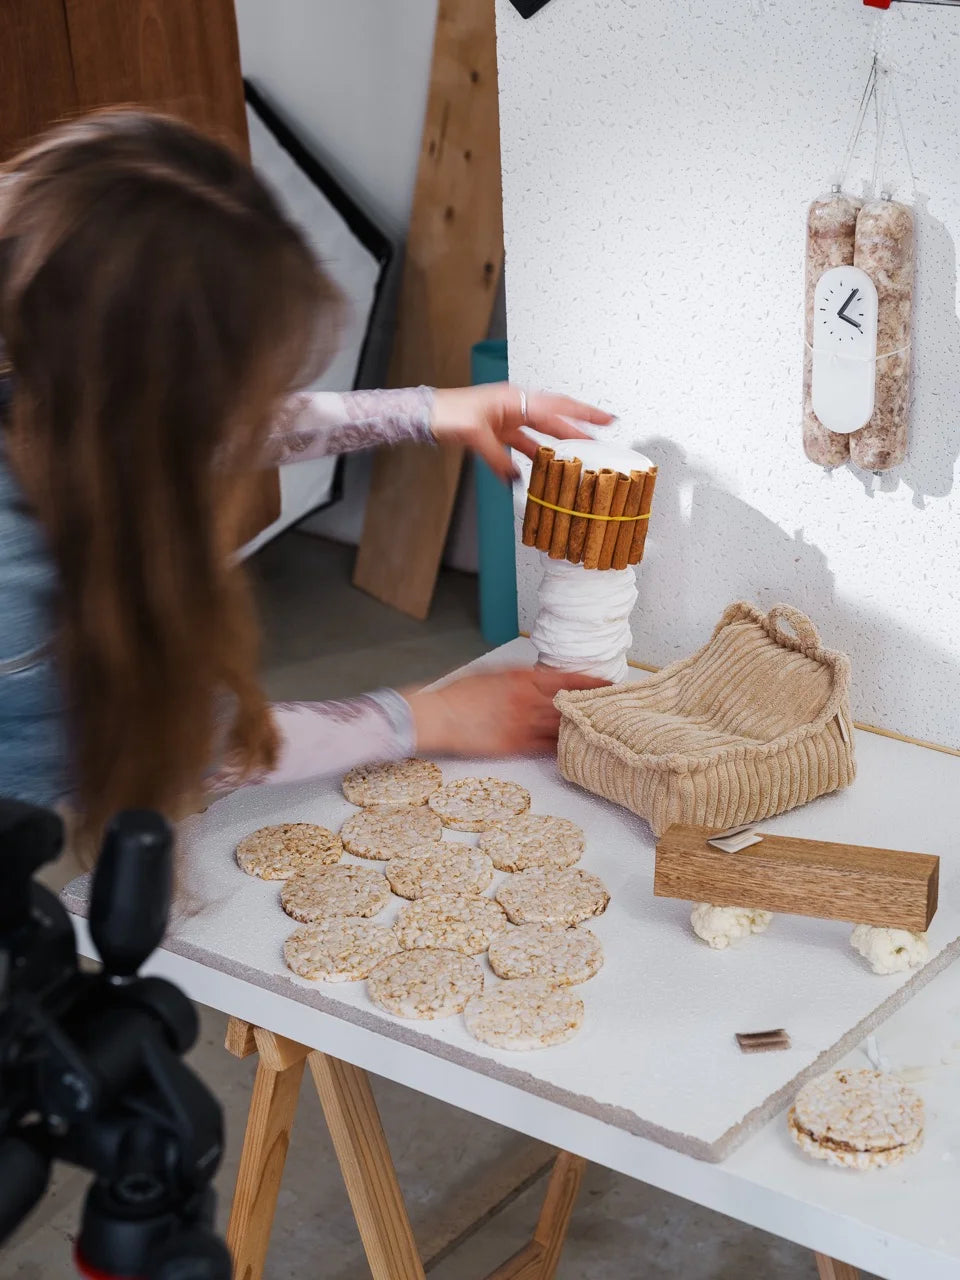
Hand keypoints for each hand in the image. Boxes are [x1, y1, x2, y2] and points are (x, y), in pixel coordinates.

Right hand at [403, 667, 609, 757]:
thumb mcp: (493, 674)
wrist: (437, 716)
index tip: (609, 685)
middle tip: (616, 708)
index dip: (591, 683)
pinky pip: (547, 748)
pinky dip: (564, 748)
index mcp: (522, 678)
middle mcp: (526, 701)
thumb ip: (522, 676)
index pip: (567, 679)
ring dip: (583, 728)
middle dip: (594, 706)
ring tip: (604, 729)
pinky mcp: (514, 746)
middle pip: (570, 704)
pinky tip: (578, 749)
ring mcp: (522, 725)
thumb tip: (545, 678)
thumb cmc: (460, 694)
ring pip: (562, 727)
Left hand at [430, 383, 613, 482]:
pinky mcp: (497, 431)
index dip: (583, 415)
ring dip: (558, 445)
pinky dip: (532, 456)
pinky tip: (541, 469)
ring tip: (578, 457)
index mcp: (515, 399)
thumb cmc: (448, 414)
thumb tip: (516, 478)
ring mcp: (506, 419)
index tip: (606, 419)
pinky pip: (522, 444)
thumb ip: (499, 459)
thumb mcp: (476, 436)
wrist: (427, 415)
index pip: (557, 408)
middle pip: (554, 418)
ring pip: (540, 433)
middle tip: (603, 436)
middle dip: (579, 428)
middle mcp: (515, 406)